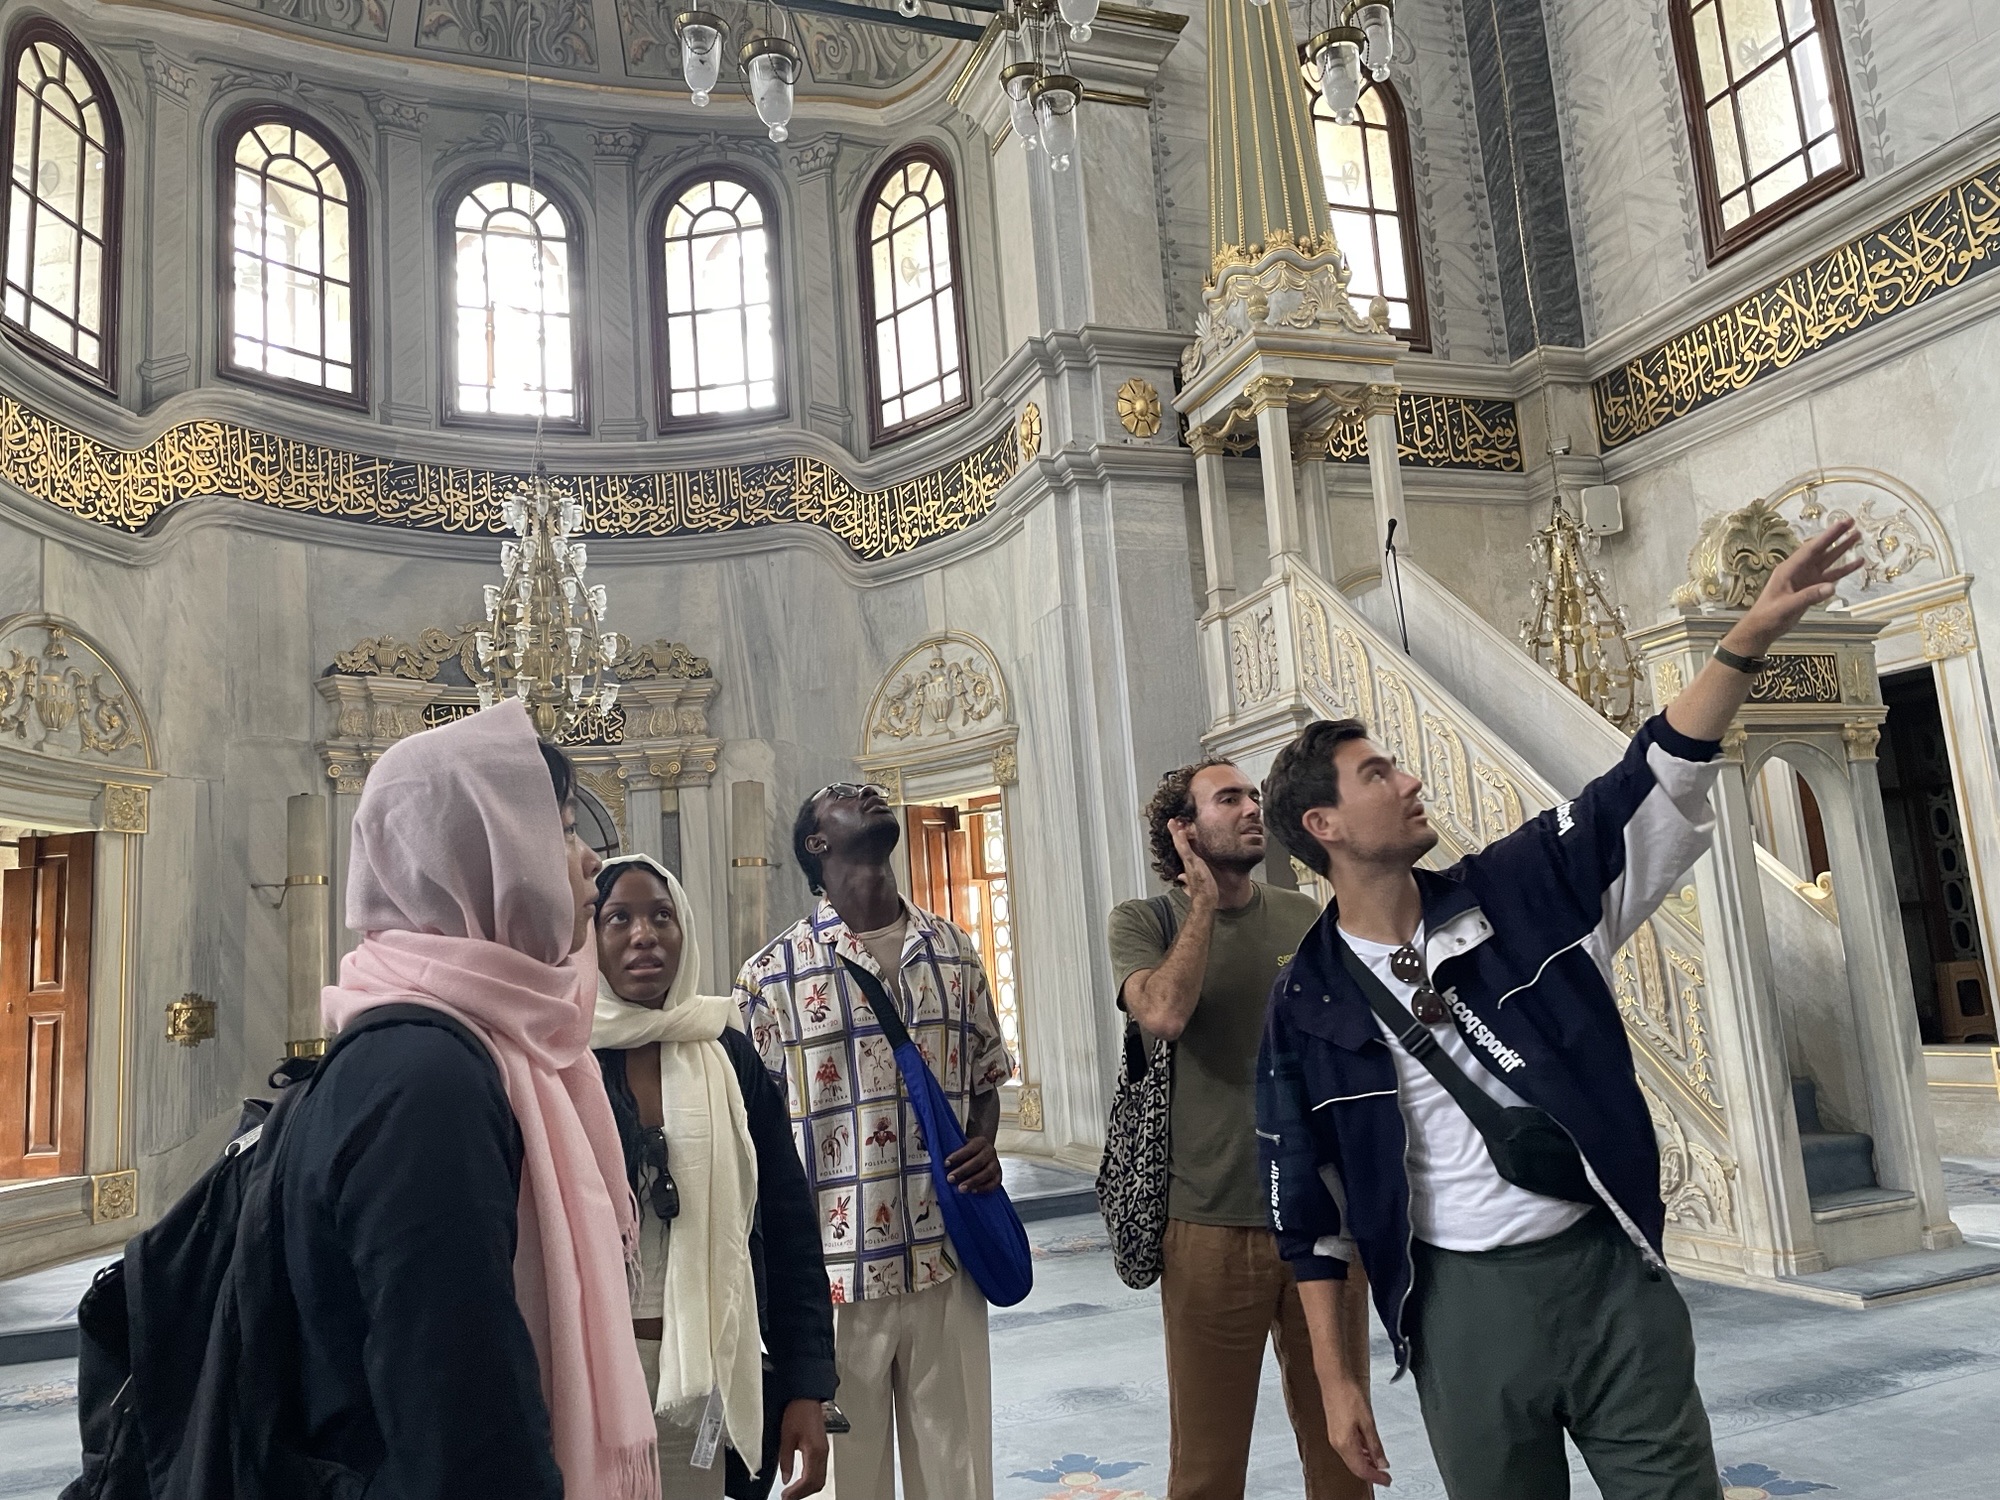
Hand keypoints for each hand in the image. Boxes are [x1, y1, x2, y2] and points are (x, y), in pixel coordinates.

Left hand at [776, 1397, 828, 1498]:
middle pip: (817, 1483)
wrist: (806, 1397)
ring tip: (793, 1493)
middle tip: (788, 1498)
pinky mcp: (822, 1449)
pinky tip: (801, 1482)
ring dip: (807, 1489)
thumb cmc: (798, 1411)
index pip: (808, 1480)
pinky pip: (820, 1471)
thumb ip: (786, 1460)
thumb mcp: (786, 1436)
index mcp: (814, 1451)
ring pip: (820, 1479)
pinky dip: (811, 1481)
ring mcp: (824, 1451)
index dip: (796, 1492)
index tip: (785, 1497)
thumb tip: (786, 1478)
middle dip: (803, 1494)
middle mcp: (822, 1453)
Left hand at [946, 1133, 1002, 1192]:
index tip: (945, 1164)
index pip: (969, 1149)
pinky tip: (973, 1191)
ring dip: (973, 1182)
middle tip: (950, 1179)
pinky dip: (984, 1188)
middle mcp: (990, 1151)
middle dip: (963, 1171)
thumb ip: (953, 1151)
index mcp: (980, 1142)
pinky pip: (994, 1183)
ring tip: (960, 1189)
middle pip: (977, 1162)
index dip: (957, 1156)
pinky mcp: (999, 1176)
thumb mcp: (962, 1146)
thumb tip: (936, 1160)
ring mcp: (996, 1164)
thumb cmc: (968, 1152)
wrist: (984, 1153)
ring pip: (986, 1173)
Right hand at [1170, 820, 1219, 908]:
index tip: (1176, 829)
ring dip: (1176, 833)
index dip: (1178, 839)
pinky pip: (1186, 850)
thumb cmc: (1202, 893)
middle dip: (1175, 833)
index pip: (1182, 849)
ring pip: (1181, 845)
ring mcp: (1189, 863)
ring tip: (1173, 822)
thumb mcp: (1195, 883)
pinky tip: (1180, 833)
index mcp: (1189, 865)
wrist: (1204, 901)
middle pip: (1179, 845)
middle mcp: (1187, 863)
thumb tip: (1181, 876)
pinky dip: (1182, 841)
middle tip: (1171, 821)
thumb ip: (1187, 878)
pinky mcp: (1193, 864)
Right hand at [1322, 1376, 1390, 1486]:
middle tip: (1386, 1475)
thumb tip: (1382, 1462)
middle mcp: (1337, 1444)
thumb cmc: (1348, 1394)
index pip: (1362, 1470)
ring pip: (1352, 1459)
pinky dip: (1360, 1454)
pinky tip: (1368, 1450)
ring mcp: (1335, 1438)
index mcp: (1345, 1443)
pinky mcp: (1335, 1431)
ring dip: (1366, 1464)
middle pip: (1356, 1467)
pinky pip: (1348, 1449)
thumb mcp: (1367, 1421)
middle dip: (1371, 1473)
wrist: (1334, 1379)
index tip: (1388, 1479)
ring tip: (1380, 1464)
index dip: (1376, 1477)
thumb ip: (1375, 1445)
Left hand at [1737, 517, 1865, 651]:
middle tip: (1852, 521)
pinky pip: (1831, 576)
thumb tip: (1832, 587)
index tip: (1842, 524)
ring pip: (1828, 560)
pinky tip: (1857, 563)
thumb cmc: (1769, 615)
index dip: (1827, 536)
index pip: (1811, 548)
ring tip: (1857, 536)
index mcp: (1789, 569)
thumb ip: (1808, 597)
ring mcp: (1806, 578)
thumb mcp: (1787, 606)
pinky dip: (1844, 570)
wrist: (1763, 628)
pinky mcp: (1812, 588)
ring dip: (1842, 549)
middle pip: (1821, 549)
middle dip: (1836, 536)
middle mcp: (1799, 569)